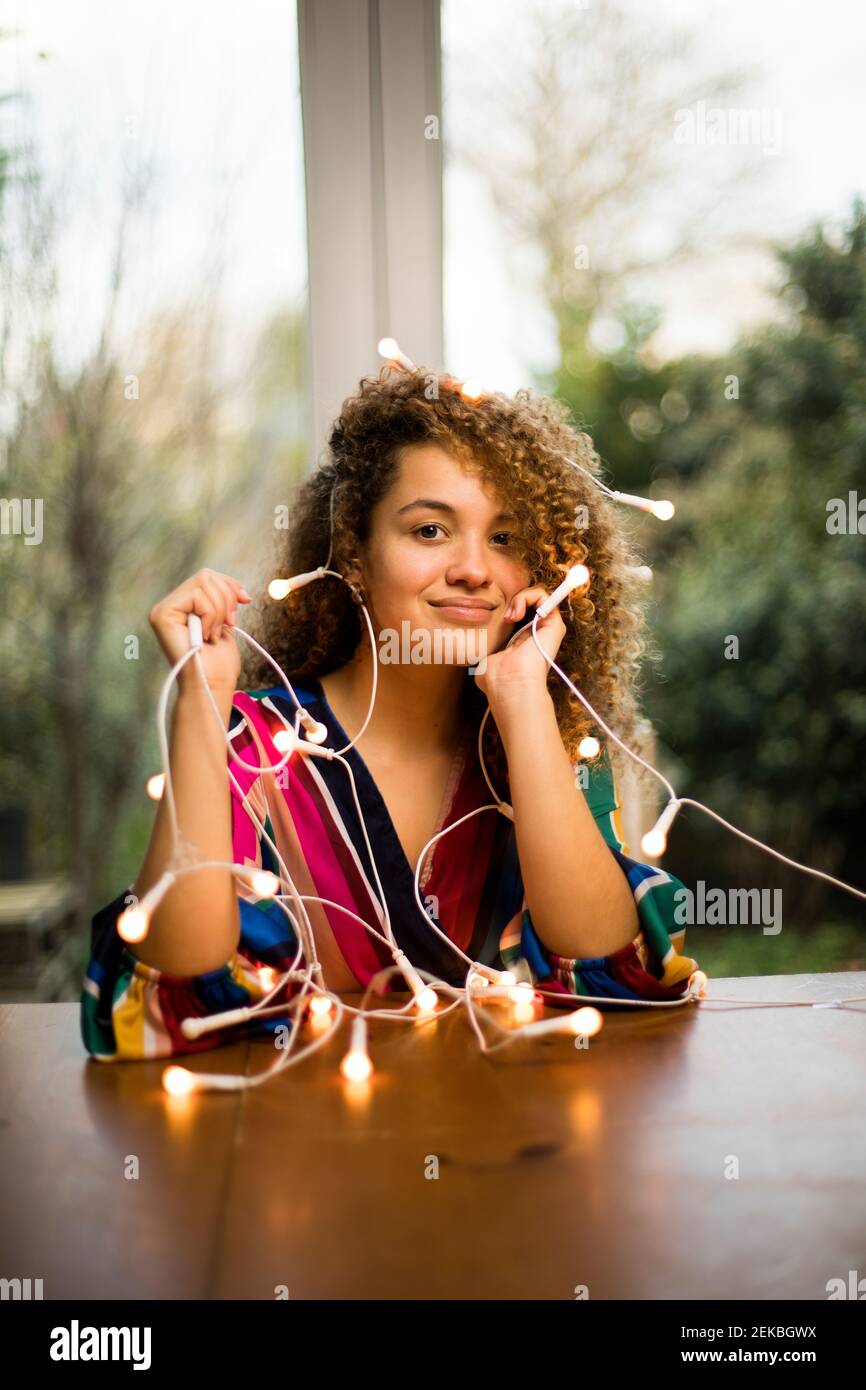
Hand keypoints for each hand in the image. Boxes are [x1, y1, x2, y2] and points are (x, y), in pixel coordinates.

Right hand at [149, 568, 252, 694]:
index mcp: (183, 606)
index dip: (230, 585)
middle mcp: (169, 605)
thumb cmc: (219, 662)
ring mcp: (163, 609)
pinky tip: (206, 636)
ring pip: (203, 583)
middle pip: (206, 576)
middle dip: (227, 598)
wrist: (212, 685)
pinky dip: (211, 616)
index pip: (207, 577)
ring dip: (220, 610)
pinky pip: (198, 597)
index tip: (245, 601)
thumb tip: (237, 587)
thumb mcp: (225, 622)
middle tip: (229, 624)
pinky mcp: (162, 614)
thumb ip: (222, 600)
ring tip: (215, 633)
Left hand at [473, 584, 566, 701]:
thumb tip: (485, 655)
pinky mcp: (555, 624)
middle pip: (529, 602)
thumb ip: (489, 651)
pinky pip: (543, 594)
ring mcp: (547, 629)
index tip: (497, 619)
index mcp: (523, 643)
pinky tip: (516, 614)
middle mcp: (537, 634)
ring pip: (536, 596)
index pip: (518, 614)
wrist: (509, 682)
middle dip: (513, 601)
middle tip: (505, 618)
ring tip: (510, 617)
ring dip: (518, 599)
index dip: (507, 608)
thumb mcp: (486, 659)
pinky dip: (526, 597)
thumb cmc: (496, 677)